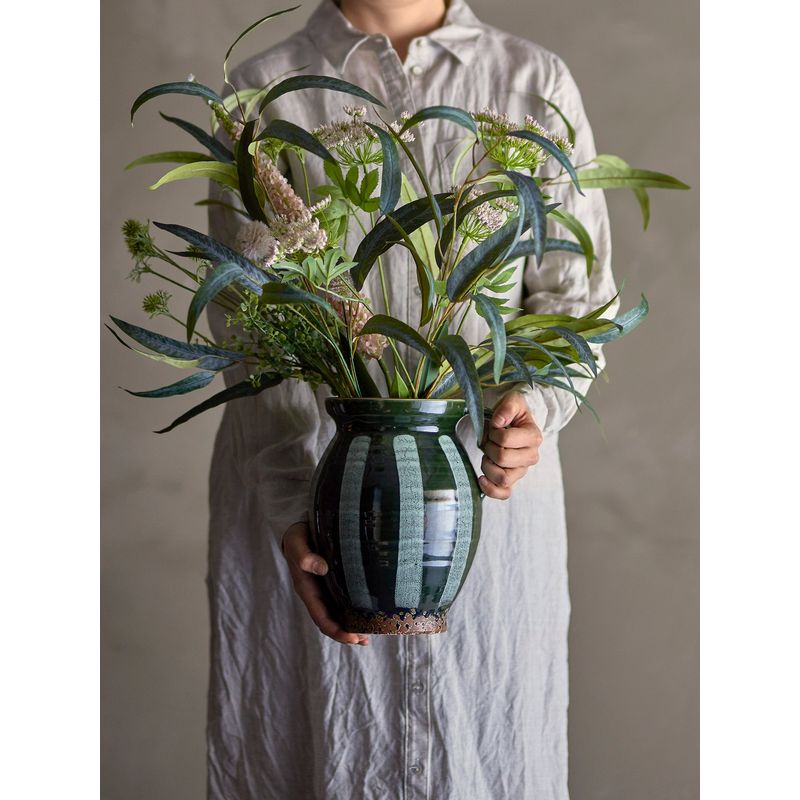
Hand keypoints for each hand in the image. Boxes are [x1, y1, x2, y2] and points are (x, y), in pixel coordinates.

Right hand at [281, 522, 369, 645]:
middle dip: (346, 634)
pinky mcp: (332, 582)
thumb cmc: (297, 537)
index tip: (352, 638)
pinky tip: (366, 614)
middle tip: (365, 641)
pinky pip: (342, 601)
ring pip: (337, 614)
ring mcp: (324, 590)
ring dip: (350, 626)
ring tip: (368, 636)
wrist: (297, 528)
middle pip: (330, 621)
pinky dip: (352, 611)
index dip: (336, 630)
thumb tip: (322, 568)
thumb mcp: (297, 544)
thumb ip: (305, 556)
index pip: (321, 617)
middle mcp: (316, 594)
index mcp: (307, 590)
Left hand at [479, 390, 542, 499]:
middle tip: (489, 440)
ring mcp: (522, 471)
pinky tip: (482, 478)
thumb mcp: (513, 401)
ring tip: (487, 454)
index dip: (493, 432)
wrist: (515, 423)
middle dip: (489, 447)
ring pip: (502, 478)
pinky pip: (503, 493)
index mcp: (533, 437)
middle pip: (502, 459)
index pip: (505, 439)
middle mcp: (531, 456)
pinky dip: (490, 489)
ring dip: (488, 465)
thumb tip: (498, 422)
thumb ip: (507, 407)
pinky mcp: (512, 481)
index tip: (494, 426)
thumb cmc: (512, 413)